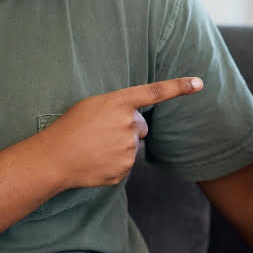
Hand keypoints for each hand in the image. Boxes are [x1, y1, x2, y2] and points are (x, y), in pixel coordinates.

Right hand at [37, 78, 203, 191]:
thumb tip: (137, 122)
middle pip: (140, 127)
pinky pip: (125, 163)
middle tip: (100, 133)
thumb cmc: (69, 127)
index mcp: (119, 103)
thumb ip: (119, 107)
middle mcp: (128, 124)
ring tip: (94, 147)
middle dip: (126, 129)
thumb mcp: (92, 105)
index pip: (156, 92)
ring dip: (118, 146)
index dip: (179, 87)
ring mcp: (128, 148)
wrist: (53, 159)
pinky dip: (113, 162)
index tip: (199, 83)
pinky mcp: (125, 169)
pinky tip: (96, 160)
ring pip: (132, 146)